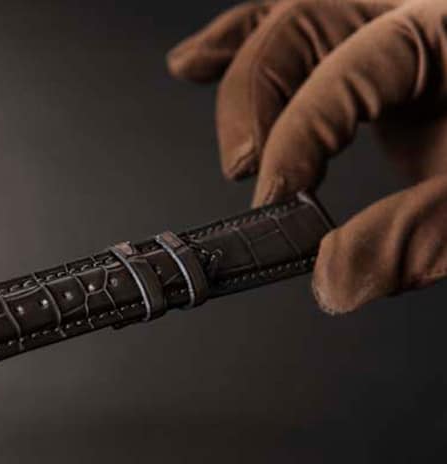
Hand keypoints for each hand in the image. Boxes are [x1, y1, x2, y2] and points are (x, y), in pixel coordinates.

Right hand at [169, 0, 446, 312]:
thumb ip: (419, 239)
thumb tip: (334, 282)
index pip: (351, 70)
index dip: (299, 134)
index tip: (270, 200)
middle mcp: (413, 8)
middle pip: (306, 18)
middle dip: (256, 91)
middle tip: (247, 168)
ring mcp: (393, 15)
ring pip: (293, 9)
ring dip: (240, 56)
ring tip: (199, 83)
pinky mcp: (378, 38)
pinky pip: (299, 20)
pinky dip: (242, 39)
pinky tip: (198, 60)